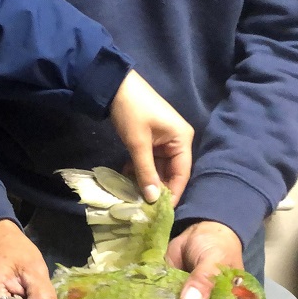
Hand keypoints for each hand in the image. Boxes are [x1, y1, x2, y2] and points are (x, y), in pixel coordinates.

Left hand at [109, 70, 193, 204]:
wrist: (115, 86)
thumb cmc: (131, 112)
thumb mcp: (138, 144)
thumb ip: (146, 171)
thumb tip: (153, 198)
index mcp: (182, 139)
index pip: (182, 173)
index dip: (174, 192)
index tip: (163, 211)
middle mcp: (178, 140)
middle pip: (171, 171)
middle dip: (158, 188)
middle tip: (145, 207)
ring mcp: (164, 140)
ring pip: (159, 167)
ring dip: (147, 179)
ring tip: (135, 196)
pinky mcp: (152, 139)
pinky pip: (150, 160)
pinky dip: (140, 169)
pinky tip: (129, 179)